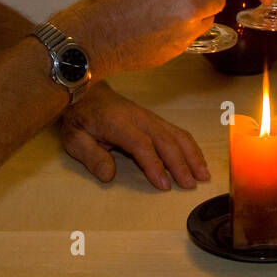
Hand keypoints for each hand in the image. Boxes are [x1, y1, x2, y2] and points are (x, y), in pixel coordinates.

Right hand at [53, 0, 228, 78]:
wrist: (93, 36)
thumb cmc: (111, 1)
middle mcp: (192, 7)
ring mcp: (186, 32)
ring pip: (208, 20)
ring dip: (200, 13)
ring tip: (177, 9)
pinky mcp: (179, 50)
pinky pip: (191, 36)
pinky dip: (185, 30)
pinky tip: (164, 25)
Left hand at [58, 83, 209, 189]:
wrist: (85, 90)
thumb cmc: (79, 117)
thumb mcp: (73, 138)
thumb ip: (91, 156)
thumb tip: (109, 175)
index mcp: (117, 123)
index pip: (141, 144)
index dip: (154, 164)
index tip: (164, 185)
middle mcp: (138, 117)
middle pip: (165, 139)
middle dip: (180, 163)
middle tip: (191, 185)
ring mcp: (148, 116)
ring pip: (175, 133)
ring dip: (191, 154)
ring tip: (203, 175)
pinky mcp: (154, 118)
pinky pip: (176, 131)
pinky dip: (189, 146)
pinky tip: (197, 160)